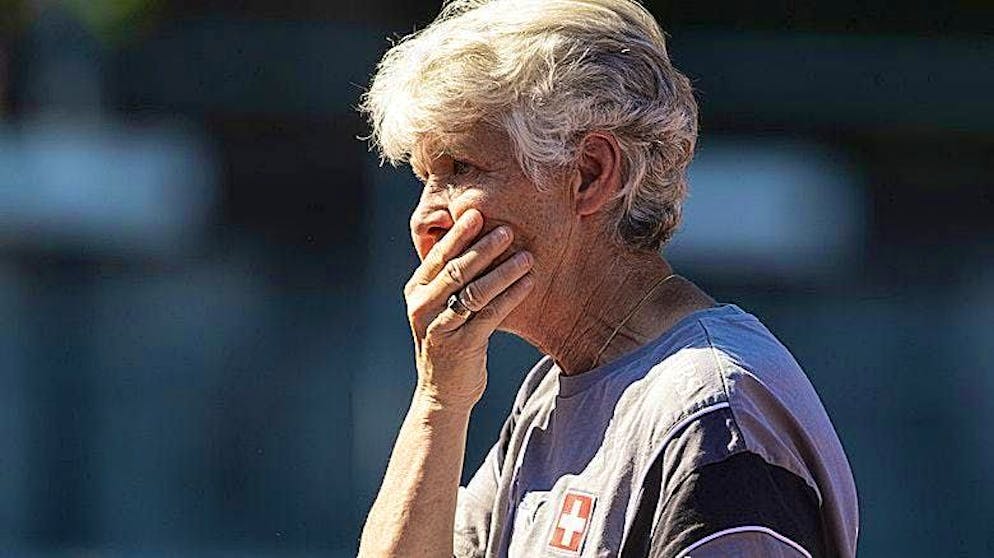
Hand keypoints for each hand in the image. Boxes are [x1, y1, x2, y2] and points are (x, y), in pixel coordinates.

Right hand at [404, 209, 534, 409]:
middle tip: (507, 230)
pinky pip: (490, 314)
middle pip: (455, 269)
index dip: (458, 234)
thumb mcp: (442, 308)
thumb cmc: (449, 342)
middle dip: (482, 248)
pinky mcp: (461, 345)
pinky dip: (511, 296)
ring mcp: (440, 327)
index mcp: (417, 291)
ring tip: (527, 256)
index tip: (477, 213)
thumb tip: (478, 240)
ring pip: (474, 291)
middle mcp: (422, 306)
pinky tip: (528, 283)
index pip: (438, 256)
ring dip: (503, 271)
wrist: (443, 393)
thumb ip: (451, 279)